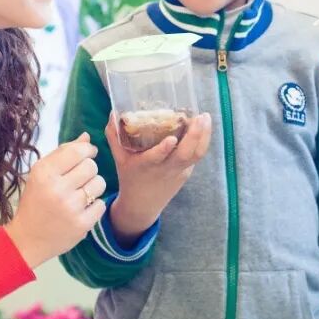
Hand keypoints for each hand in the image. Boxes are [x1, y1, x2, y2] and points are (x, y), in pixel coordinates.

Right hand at [4, 133, 106, 267]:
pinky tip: (81, 210)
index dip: (87, 150)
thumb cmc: (35, 201)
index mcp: (44, 173)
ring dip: (93, 187)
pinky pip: (102, 204)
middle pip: (92, 166)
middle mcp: (57, 189)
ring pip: (100, 183)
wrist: (27, 239)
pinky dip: (94, 206)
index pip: (78, 151)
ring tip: (80, 194)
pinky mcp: (81, 225)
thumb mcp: (41, 173)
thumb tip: (86, 137)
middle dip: (89, 170)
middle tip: (79, 180)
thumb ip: (63, 153)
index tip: (86, 155)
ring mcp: (70, 208)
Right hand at [106, 112, 212, 247]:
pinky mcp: (186, 172)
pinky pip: (196, 156)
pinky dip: (202, 140)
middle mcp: (164, 169)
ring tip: (206, 117)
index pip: (155, 158)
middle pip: (184, 155)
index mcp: (145, 166)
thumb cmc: (129, 177)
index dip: (164, 149)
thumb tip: (112, 113)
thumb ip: (114, 136)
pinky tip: (204, 125)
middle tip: (200, 116)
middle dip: (195, 135)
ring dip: (204, 136)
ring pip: (196, 155)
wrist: (142, 205)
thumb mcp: (119, 158)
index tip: (171, 138)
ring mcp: (178, 171)